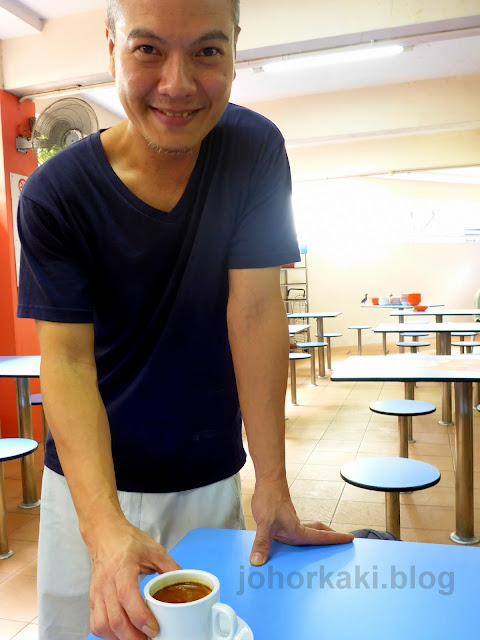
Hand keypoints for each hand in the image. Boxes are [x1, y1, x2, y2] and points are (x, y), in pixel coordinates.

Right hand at [87, 519, 180, 638]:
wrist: (105, 534)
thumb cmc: (128, 541)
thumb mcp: (154, 549)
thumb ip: (170, 567)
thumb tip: (185, 583)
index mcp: (123, 567)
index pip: (127, 596)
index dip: (140, 617)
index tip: (154, 629)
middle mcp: (106, 582)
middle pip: (115, 618)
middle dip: (133, 636)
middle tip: (149, 639)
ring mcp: (97, 592)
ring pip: (103, 625)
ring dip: (120, 638)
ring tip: (138, 638)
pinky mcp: (92, 599)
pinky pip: (96, 624)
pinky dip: (109, 635)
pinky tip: (122, 633)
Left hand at [249, 479, 353, 565]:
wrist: (268, 482)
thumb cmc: (269, 500)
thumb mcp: (265, 524)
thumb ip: (262, 543)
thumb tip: (258, 562)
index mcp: (298, 531)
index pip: (321, 537)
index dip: (336, 539)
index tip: (350, 539)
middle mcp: (297, 528)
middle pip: (319, 533)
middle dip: (331, 538)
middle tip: (343, 542)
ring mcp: (291, 523)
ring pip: (309, 532)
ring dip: (318, 537)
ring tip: (323, 545)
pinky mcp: (283, 520)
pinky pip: (298, 530)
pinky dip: (303, 536)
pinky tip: (294, 540)